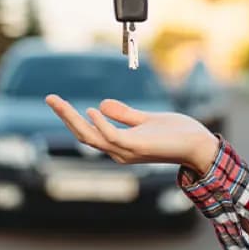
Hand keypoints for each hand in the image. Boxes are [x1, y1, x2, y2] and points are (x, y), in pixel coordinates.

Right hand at [45, 96, 218, 173]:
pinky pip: (113, 137)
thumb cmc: (177, 134)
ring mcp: (127, 151)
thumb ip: (125, 114)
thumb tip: (100, 104)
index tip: (57, 101)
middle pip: (83, 134)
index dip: (71, 117)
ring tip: (58, 101)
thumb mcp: (146, 120)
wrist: (199, 144)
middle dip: (65, 116)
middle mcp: (119, 151)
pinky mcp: (138, 147)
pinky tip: (90, 110)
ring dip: (73, 119)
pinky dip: (100, 124)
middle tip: (49, 97)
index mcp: (120, 144)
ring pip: (92, 137)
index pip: (88, 131)